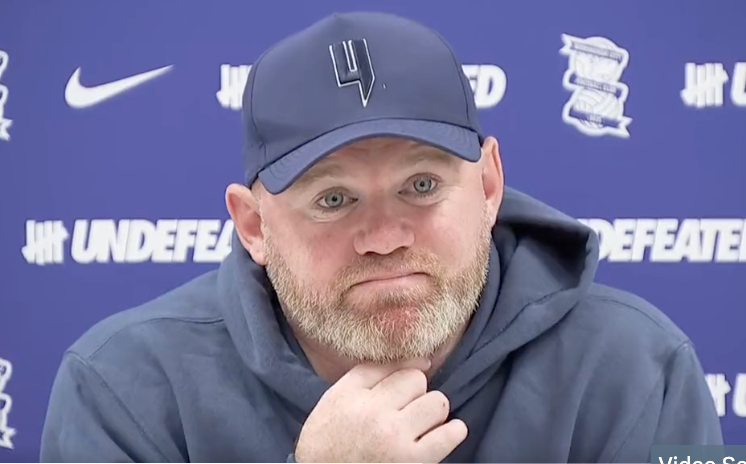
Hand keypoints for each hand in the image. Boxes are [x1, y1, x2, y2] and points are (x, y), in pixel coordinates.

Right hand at [294, 359, 467, 462]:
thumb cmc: (327, 445)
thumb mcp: (333, 401)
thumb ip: (367, 374)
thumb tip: (421, 361)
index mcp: (351, 395)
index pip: (394, 367)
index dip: (402, 377)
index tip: (404, 389)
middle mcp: (373, 412)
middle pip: (417, 380)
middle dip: (416, 393)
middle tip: (406, 412)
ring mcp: (394, 437)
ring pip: (437, 403)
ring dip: (433, 412)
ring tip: (422, 425)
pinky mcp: (411, 461)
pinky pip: (448, 435)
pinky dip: (454, 431)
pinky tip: (448, 433)